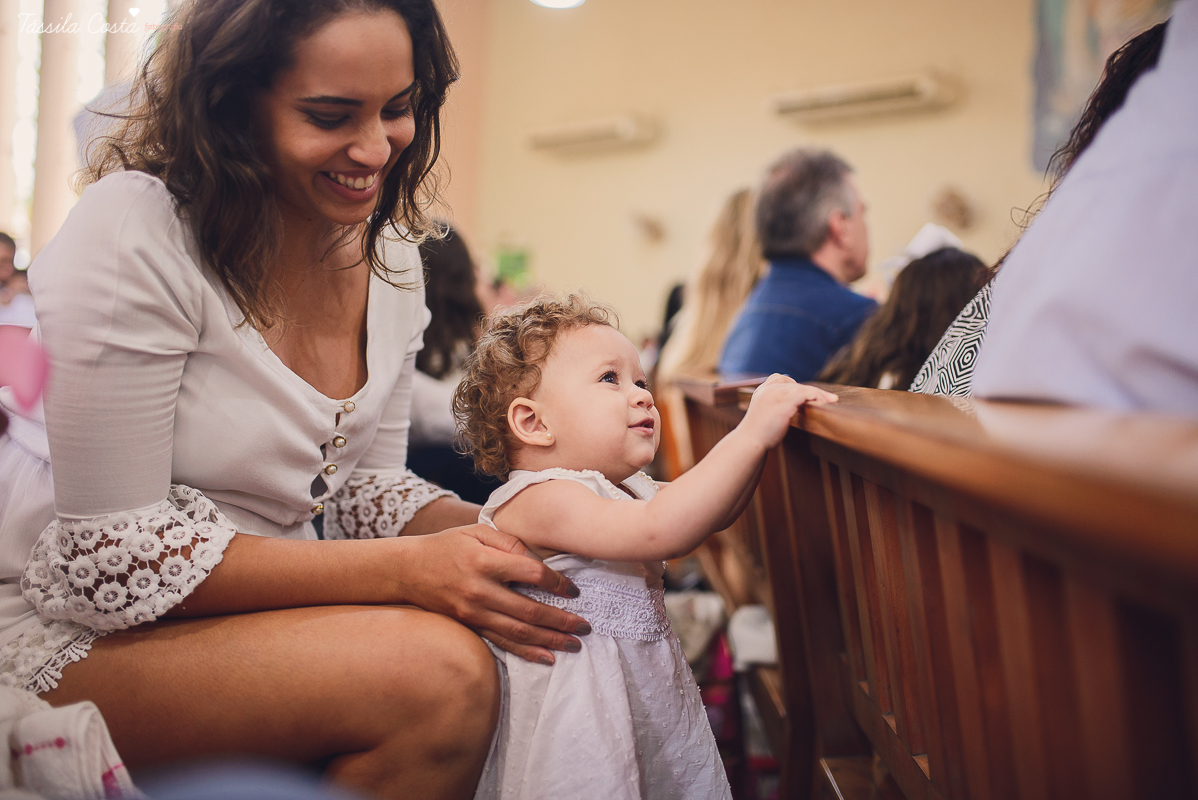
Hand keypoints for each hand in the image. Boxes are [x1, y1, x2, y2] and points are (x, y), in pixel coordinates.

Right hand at [397, 524, 590, 664]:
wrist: (407, 570)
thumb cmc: (447, 546)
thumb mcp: (478, 532)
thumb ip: (510, 542)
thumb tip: (540, 561)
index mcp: (485, 561)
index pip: (531, 573)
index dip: (557, 582)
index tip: (574, 590)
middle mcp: (480, 590)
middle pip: (529, 609)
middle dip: (562, 620)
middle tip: (586, 626)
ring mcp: (473, 612)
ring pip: (519, 631)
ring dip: (550, 640)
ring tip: (575, 645)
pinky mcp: (470, 626)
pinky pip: (502, 642)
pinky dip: (527, 652)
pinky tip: (548, 657)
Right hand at [740, 374, 837, 448]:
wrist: (750, 442)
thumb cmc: (759, 434)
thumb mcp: (765, 416)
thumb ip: (775, 408)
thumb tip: (792, 410)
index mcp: (761, 392)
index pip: (778, 379)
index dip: (793, 385)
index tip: (804, 395)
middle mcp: (768, 389)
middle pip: (793, 384)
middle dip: (810, 391)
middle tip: (827, 398)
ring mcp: (776, 394)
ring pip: (803, 388)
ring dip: (819, 394)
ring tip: (832, 399)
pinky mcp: (785, 401)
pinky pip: (806, 393)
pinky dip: (818, 396)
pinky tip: (826, 402)